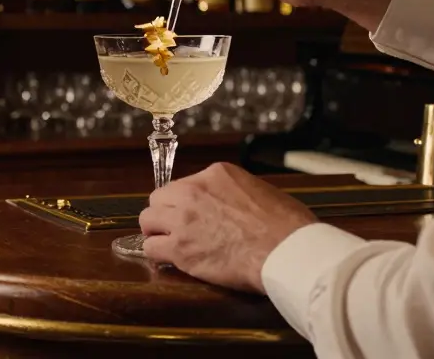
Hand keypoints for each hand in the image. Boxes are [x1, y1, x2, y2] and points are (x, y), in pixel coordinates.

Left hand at [139, 163, 317, 293]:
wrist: (285, 250)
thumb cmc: (285, 224)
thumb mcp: (261, 190)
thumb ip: (236, 193)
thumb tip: (232, 205)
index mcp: (215, 174)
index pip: (184, 184)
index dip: (187, 202)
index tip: (194, 215)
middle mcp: (193, 192)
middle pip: (159, 198)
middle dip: (165, 213)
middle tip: (176, 228)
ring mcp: (183, 220)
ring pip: (148, 220)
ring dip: (156, 231)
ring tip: (167, 243)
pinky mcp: (180, 249)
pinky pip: (151, 248)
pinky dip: (158, 254)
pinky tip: (169, 260)